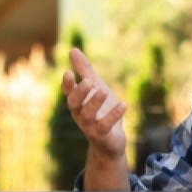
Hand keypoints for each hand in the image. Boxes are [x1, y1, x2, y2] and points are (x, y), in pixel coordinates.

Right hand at [60, 48, 127, 163]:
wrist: (111, 141)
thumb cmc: (102, 111)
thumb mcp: (96, 87)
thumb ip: (84, 70)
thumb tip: (72, 50)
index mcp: (77, 103)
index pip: (68, 92)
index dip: (67, 84)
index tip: (68, 72)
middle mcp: (80, 114)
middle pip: (74, 104)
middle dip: (80, 93)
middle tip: (89, 82)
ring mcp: (90, 126)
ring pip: (88, 115)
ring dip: (95, 103)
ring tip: (103, 91)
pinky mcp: (102, 136)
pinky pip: (105, 126)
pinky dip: (113, 115)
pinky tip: (124, 105)